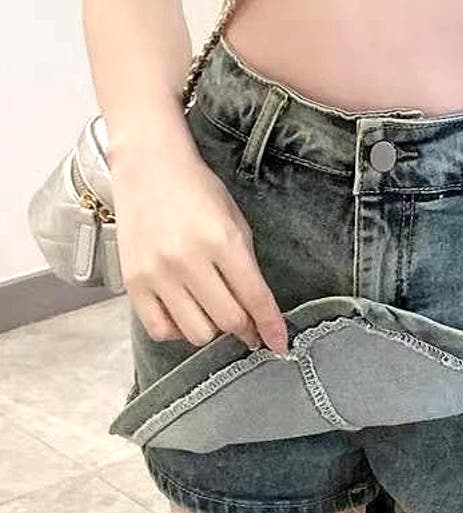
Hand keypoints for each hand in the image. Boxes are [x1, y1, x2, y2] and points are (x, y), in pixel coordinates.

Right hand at [110, 141, 288, 354]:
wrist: (148, 168)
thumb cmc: (198, 193)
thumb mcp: (236, 224)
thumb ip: (248, 271)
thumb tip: (259, 316)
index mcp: (222, 241)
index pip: (254, 298)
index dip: (271, 327)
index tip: (279, 344)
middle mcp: (187, 260)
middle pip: (227, 321)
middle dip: (245, 329)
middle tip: (248, 325)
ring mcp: (157, 273)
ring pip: (196, 332)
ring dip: (212, 329)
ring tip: (213, 312)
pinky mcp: (133, 282)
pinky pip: (160, 329)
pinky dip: (178, 330)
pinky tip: (185, 313)